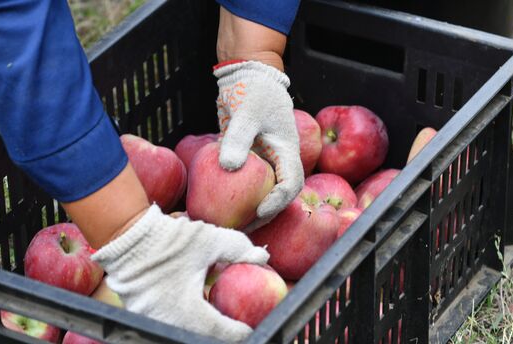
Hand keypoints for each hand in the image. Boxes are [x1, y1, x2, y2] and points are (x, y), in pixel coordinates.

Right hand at [91, 205, 268, 342]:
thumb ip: (239, 248)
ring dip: (202, 328)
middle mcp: (169, 323)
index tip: (251, 327)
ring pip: (185, 332)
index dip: (241, 331)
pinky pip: (169, 325)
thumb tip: (263, 257)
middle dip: (221, 333)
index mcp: (188, 312)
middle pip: (203, 337)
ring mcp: (152, 322)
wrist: (128, 237)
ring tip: (218, 317)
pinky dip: (185, 322)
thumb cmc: (170, 239)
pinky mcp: (142, 316)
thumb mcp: (209, 240)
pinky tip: (195, 309)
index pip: (223, 333)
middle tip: (235, 323)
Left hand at [214, 61, 303, 231]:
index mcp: (287, 151)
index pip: (291, 185)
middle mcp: (279, 160)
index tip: (257, 211)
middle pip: (279, 195)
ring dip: (251, 208)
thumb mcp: (246, 113)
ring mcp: (266, 160)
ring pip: (264, 191)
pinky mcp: (251, 158)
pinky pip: (249, 181)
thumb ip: (238, 139)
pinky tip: (222, 204)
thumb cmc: (252, 90)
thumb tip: (228, 168)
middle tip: (241, 227)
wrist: (246, 75)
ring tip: (232, 222)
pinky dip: (239, 194)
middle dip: (263, 214)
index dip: (277, 202)